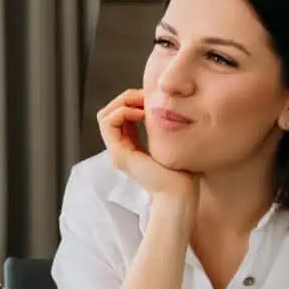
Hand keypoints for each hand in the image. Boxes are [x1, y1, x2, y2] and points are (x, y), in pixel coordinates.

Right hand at [97, 88, 198, 203]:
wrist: (180, 193)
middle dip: (125, 99)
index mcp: (131, 147)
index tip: (151, 98)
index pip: (120, 116)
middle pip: (108, 113)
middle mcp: (120, 149)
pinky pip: (108, 123)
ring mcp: (117, 152)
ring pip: (105, 116)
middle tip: (145, 96)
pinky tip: (142, 114)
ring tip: (142, 104)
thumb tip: (167, 107)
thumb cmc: (183, 172)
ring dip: (122, 103)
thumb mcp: (171, 143)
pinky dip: (123, 112)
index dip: (132, 101)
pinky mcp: (118, 154)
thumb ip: (163, 128)